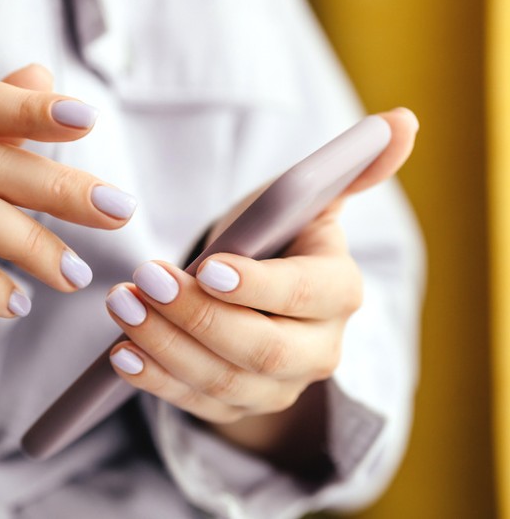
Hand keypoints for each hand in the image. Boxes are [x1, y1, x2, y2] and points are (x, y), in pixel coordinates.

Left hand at [104, 108, 417, 466]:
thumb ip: (349, 168)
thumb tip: (405, 120)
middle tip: (145, 279)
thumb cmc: (275, 237)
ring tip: (122, 305)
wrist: (257, 297)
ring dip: (165, 345)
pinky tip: (122, 354)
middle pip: (261, 349)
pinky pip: (195, 403)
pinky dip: (156, 380)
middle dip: (198, 316)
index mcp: (339, 292)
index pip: (306, 294)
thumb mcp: (303, 199)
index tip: (208, 267)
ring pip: (222, 380)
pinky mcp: (238, 406)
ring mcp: (278, 387)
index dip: (259, 286)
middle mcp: (319, 349)